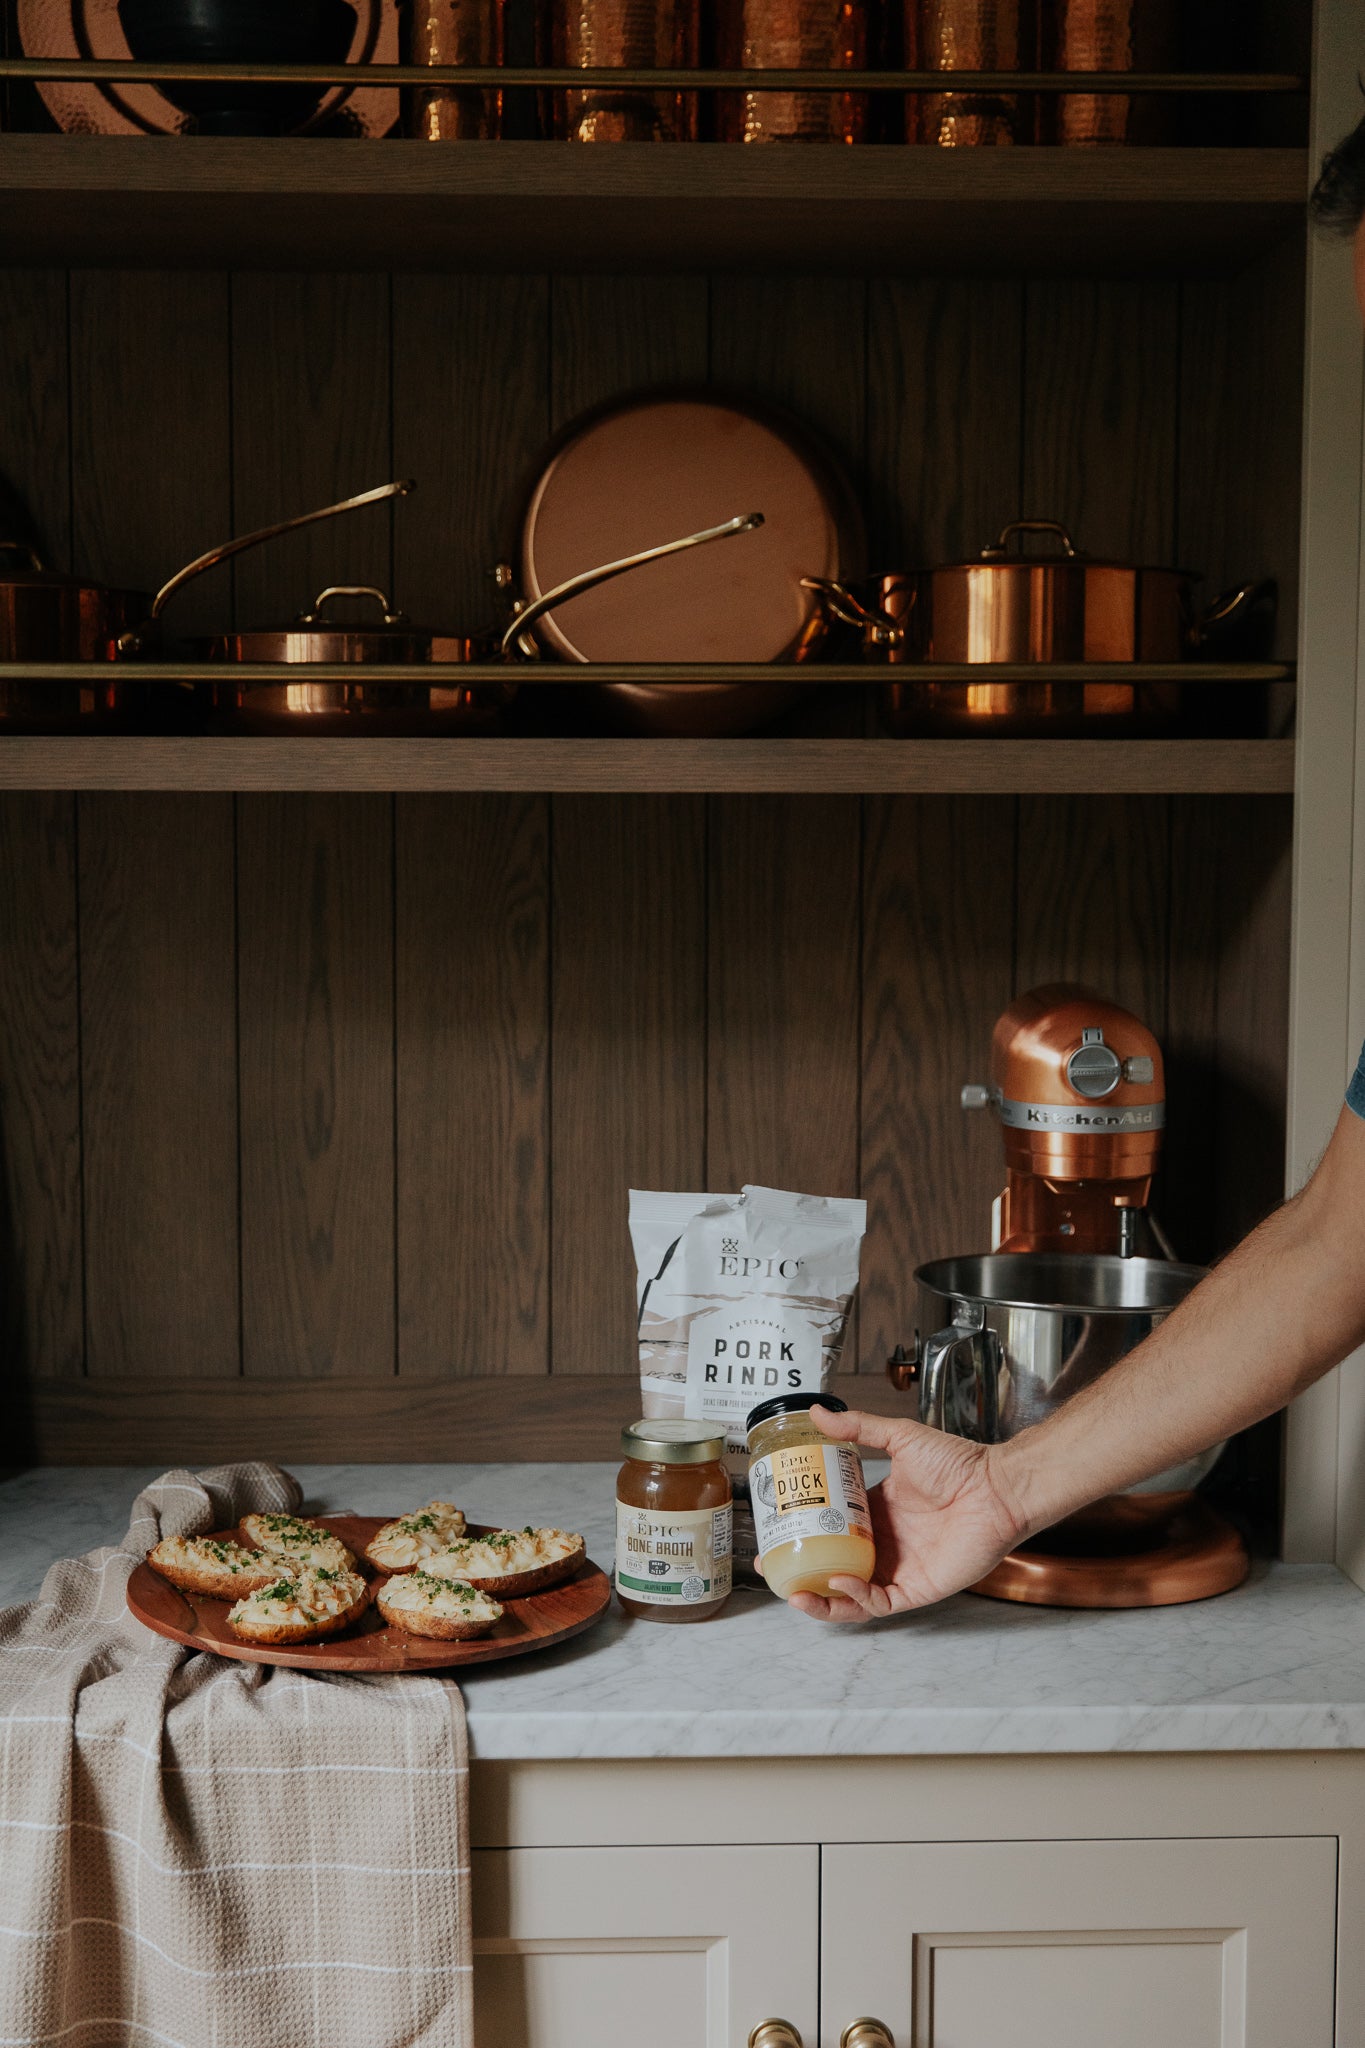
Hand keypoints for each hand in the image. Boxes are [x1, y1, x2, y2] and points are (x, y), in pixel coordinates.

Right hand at [775, 1404, 1028, 1622]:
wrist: (995, 1487)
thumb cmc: (958, 1463)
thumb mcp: (899, 1438)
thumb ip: (859, 1427)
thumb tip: (817, 1413)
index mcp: (877, 1513)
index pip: (832, 1530)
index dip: (803, 1535)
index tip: (774, 1531)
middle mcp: (885, 1544)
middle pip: (833, 1567)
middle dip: (801, 1573)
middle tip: (772, 1565)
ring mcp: (899, 1568)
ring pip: (851, 1595)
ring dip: (820, 1599)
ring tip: (793, 1592)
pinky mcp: (917, 1588)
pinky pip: (879, 1602)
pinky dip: (856, 1596)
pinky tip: (839, 1581)